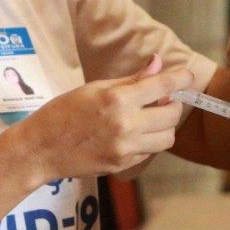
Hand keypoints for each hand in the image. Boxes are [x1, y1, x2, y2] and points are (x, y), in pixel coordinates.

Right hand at [19, 55, 191, 180]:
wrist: (41, 149)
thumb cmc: (63, 112)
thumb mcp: (95, 87)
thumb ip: (131, 80)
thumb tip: (158, 63)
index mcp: (117, 100)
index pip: (163, 86)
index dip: (182, 78)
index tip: (188, 76)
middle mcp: (126, 126)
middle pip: (172, 114)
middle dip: (172, 104)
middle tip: (161, 99)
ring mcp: (125, 149)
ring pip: (167, 138)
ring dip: (164, 126)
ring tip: (148, 118)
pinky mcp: (123, 166)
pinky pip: (150, 152)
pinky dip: (148, 141)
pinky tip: (132, 134)